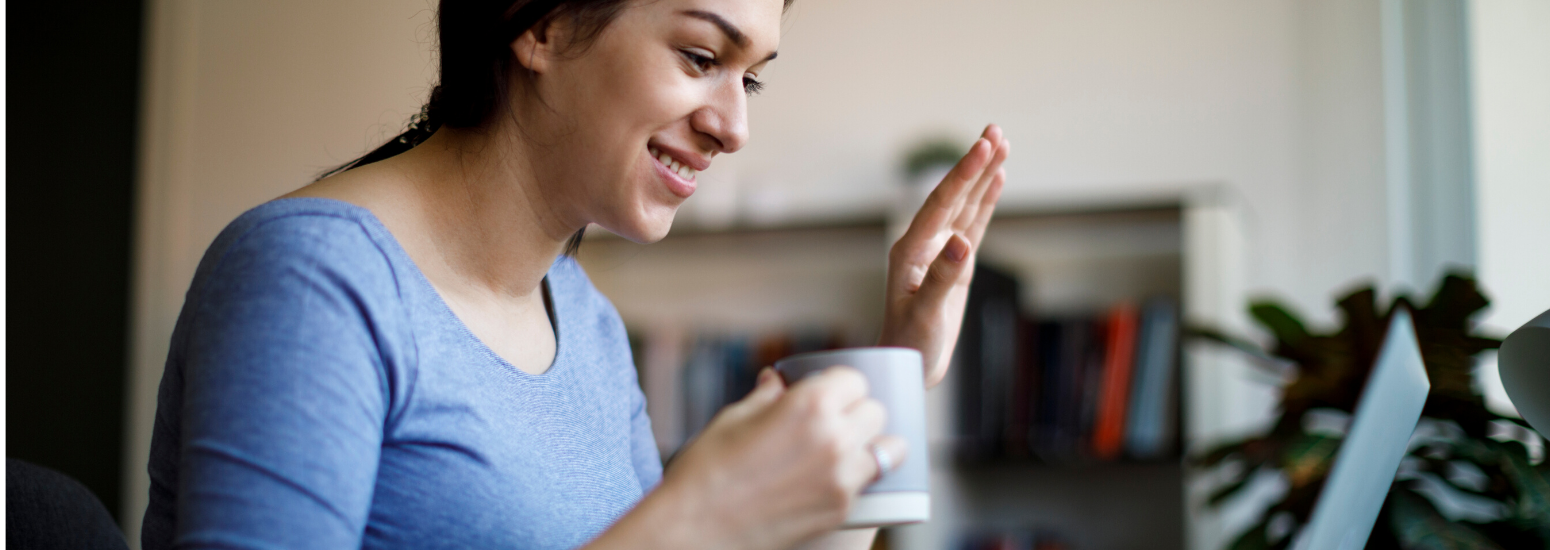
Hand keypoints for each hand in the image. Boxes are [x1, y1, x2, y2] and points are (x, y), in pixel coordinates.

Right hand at [655, 367, 908, 549]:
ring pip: (888, 449)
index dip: (839, 386)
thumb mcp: (733, 418)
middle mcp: (834, 437)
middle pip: (875, 411)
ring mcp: (842, 477)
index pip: (854, 379)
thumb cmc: (706, 470)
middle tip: (833, 422)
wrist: (695, 528)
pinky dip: (860, 477)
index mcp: (809, 404)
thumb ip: (767, 396)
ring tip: (845, 450)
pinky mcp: (842, 509)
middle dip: (857, 413)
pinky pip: (870, 483)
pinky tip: (836, 477)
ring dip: (870, 445)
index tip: (828, 394)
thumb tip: (777, 379)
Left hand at [879, 124, 1008, 387]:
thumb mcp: (926, 314)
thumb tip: (961, 242)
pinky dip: (985, 201)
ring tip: (999, 142)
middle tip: (994, 130)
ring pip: (965, 205)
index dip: (963, 174)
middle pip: (953, 195)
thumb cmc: (911, 343)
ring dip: (981, 175)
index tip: (983, 146)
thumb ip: (942, 277)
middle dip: (974, 163)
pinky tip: (996, 180)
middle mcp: (923, 243)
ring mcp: (939, 250)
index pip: (941, 203)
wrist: (906, 364)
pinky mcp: (955, 262)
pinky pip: (972, 223)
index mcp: (911, 250)